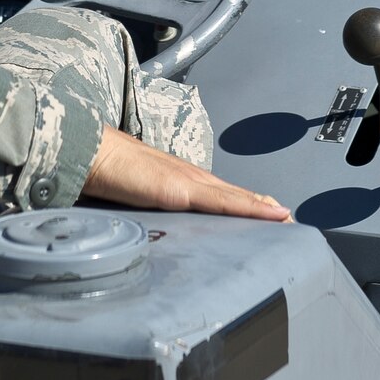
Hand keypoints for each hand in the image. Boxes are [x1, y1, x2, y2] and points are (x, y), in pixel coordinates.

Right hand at [81, 126, 291, 220]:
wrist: (89, 153)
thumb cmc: (105, 174)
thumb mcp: (133, 198)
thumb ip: (146, 209)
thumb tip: (147, 226)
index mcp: (182, 182)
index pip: (222, 197)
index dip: (247, 205)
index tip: (269, 215)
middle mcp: (192, 178)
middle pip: (237, 197)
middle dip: (263, 208)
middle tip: (290, 221)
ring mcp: (191, 182)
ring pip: (238, 199)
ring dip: (265, 210)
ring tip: (290, 221)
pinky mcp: (184, 190)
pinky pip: (225, 203)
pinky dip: (253, 209)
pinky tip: (274, 214)